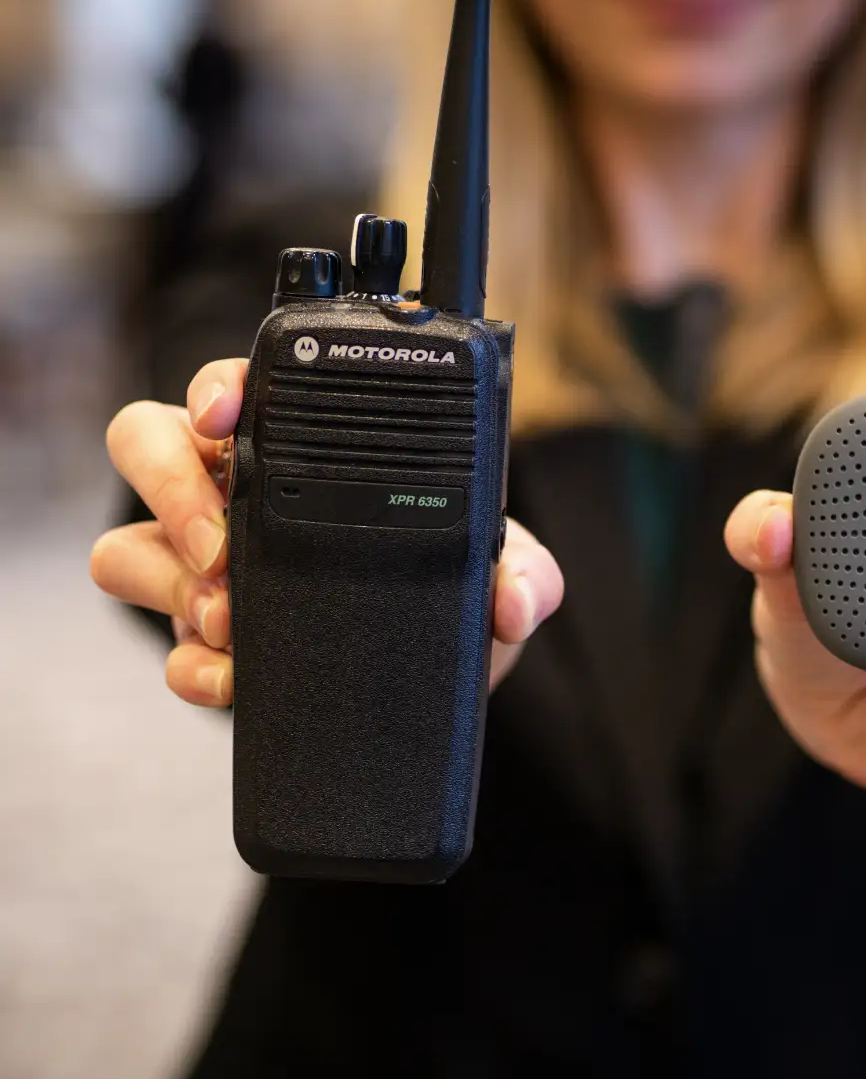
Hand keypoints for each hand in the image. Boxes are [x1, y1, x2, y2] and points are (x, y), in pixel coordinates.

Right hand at [90, 358, 562, 707]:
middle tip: (224, 546)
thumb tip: (515, 599)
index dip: (218, 388)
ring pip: (125, 547)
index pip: (238, 389)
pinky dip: (191, 667)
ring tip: (231, 620)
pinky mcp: (201, 641)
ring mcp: (208, 567)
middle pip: (147, 444)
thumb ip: (526, 577)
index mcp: (302, 451)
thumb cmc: (450, 601)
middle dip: (171, 489)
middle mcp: (239, 494)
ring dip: (171, 582)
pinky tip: (236, 678)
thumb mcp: (499, 578)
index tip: (225, 413)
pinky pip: (164, 649)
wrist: (429, 691)